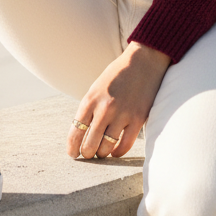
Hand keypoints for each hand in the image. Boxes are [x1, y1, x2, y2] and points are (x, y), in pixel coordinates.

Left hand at [68, 43, 171, 159]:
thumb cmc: (117, 75)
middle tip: (88, 155)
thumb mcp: (96, 88)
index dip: (72, 147)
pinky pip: (125, 145)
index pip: (76, 131)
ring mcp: (122, 114)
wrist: (143, 61)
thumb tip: (82, 134)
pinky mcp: (138, 118)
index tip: (72, 154)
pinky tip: (115, 152)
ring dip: (102, 154)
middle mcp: (104, 108)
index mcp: (90, 99)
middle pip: (90, 143)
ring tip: (101, 153)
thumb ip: (90, 109)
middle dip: (86, 153)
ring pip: (106, 147)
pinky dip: (118, 152)